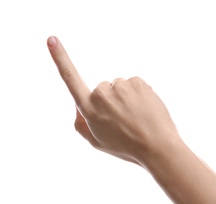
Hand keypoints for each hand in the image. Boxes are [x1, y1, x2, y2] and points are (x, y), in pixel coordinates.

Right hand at [47, 36, 178, 164]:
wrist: (158, 146)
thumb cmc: (127, 147)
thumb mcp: (97, 142)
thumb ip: (80, 123)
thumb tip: (77, 105)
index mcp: (89, 110)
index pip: (70, 79)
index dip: (60, 58)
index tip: (52, 39)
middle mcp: (102, 94)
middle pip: (103, 89)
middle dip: (111, 100)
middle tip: (124, 120)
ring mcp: (121, 86)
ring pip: (119, 87)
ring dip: (125, 98)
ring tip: (136, 117)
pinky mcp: (137, 81)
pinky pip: (133, 84)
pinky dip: (138, 94)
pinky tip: (144, 109)